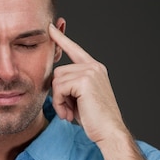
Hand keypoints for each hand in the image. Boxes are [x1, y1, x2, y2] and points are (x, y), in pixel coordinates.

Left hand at [49, 23, 125, 144]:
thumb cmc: (95, 120)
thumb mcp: (79, 99)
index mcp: (95, 69)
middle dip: (58, 94)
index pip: (75, 50)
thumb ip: (69, 86)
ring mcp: (90, 71)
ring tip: (69, 113)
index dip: (61, 39)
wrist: (109, 131)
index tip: (50, 28)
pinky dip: (59, 103)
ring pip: (57, 80)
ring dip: (58, 100)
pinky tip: (69, 114)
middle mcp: (94, 66)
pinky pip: (58, 88)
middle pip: (58, 72)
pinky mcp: (84, 80)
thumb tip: (53, 80)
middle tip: (67, 110)